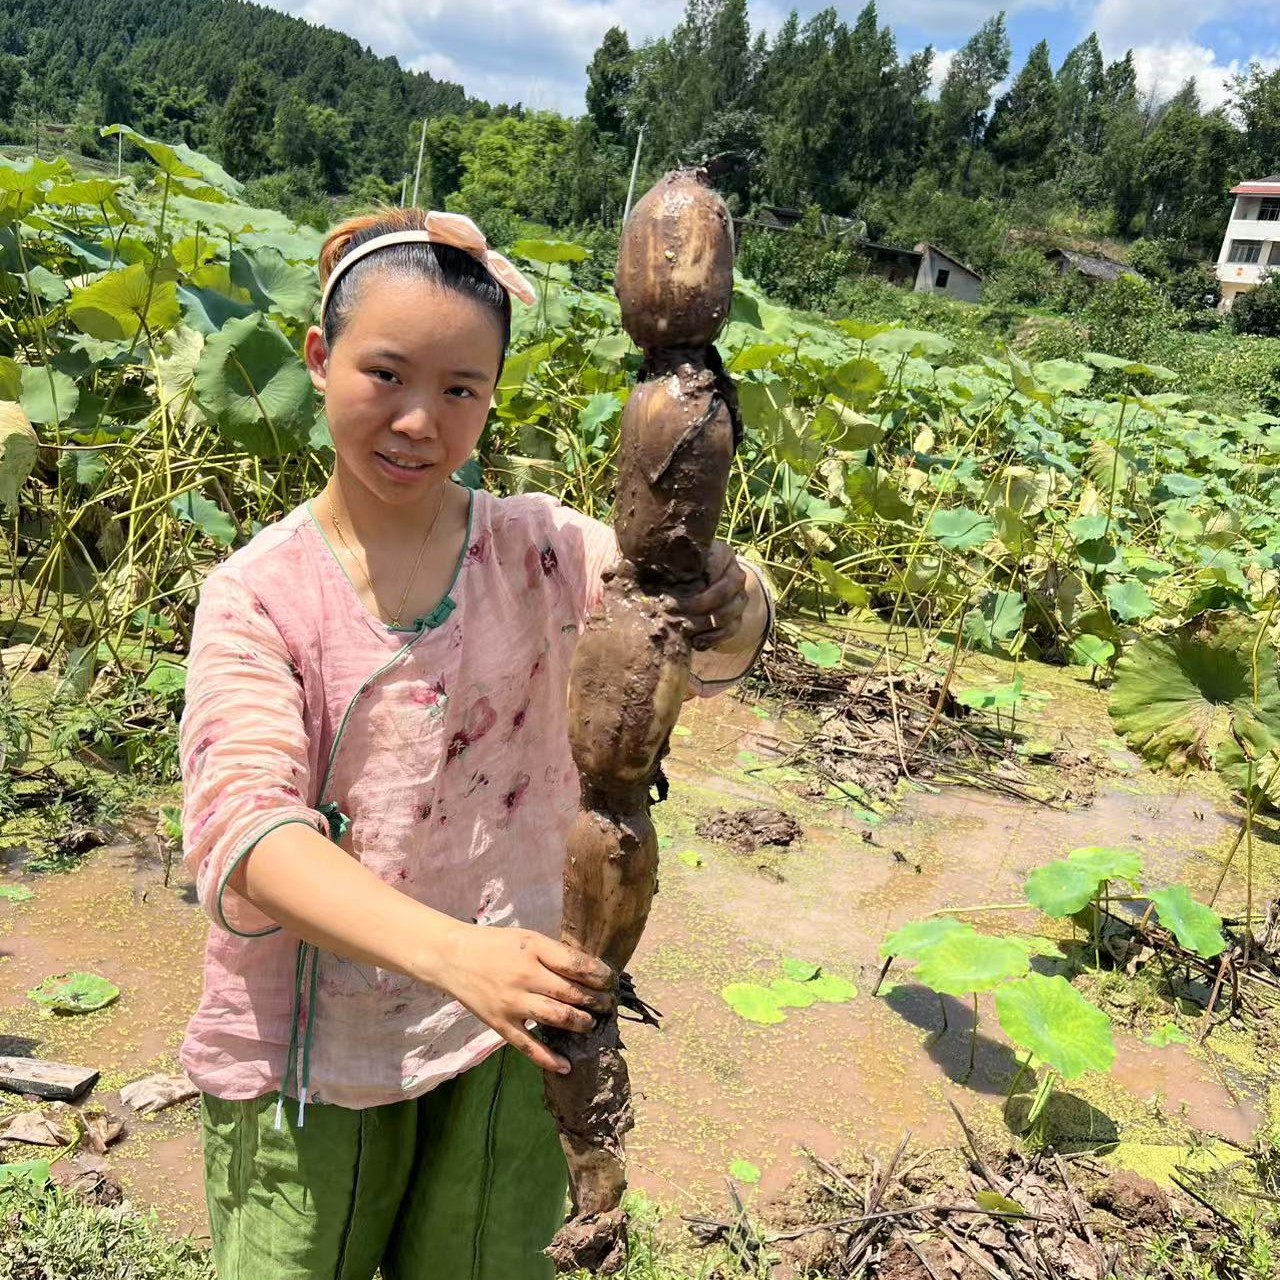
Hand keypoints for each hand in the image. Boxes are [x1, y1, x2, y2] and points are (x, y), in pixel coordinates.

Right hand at [438, 925, 614, 1073]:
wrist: (452, 957)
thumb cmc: (494, 944)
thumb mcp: (527, 938)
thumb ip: (554, 953)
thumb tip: (587, 970)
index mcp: (534, 950)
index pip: (576, 965)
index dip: (599, 974)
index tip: (609, 980)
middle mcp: (526, 976)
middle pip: (571, 993)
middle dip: (595, 1001)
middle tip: (606, 1005)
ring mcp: (513, 1003)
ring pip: (557, 1018)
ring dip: (580, 1023)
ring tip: (590, 1024)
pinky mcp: (501, 1024)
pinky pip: (528, 1046)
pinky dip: (549, 1059)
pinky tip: (566, 1066)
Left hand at [669, 541, 748, 650]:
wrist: (691, 592)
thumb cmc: (676, 573)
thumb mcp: (673, 565)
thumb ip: (670, 566)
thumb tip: (650, 571)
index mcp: (722, 554)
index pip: (714, 565)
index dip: (694, 579)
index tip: (673, 588)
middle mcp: (735, 574)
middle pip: (724, 591)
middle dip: (698, 604)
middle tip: (674, 611)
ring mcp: (739, 597)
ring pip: (731, 611)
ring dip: (706, 623)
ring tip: (684, 629)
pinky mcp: (738, 618)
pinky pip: (732, 629)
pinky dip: (714, 638)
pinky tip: (696, 643)